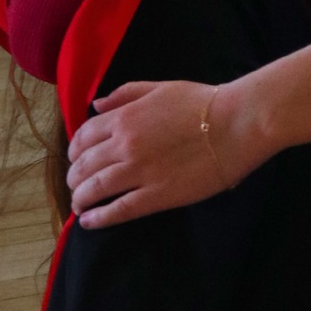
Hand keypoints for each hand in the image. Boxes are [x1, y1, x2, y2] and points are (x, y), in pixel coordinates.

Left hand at [66, 79, 263, 226]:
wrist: (236, 123)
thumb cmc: (203, 102)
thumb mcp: (159, 89)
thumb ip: (125, 94)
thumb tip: (95, 105)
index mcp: (124, 117)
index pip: (84, 136)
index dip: (74, 150)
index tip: (76, 159)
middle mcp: (124, 145)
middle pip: (84, 165)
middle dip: (74, 176)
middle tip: (75, 185)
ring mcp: (139, 172)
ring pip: (95, 188)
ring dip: (80, 197)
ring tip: (78, 204)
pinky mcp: (157, 195)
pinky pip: (119, 209)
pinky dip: (98, 217)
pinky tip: (88, 221)